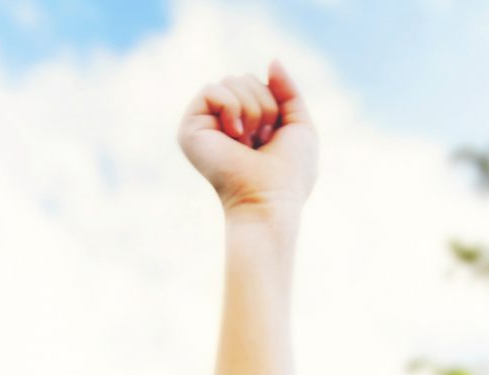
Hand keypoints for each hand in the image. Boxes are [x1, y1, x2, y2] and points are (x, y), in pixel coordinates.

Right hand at [179, 62, 317, 217]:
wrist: (269, 199)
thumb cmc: (289, 173)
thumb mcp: (299, 125)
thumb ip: (288, 91)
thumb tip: (272, 60)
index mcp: (244, 122)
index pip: (256, 83)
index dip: (273, 103)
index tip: (273, 137)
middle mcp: (222, 122)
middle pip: (243, 78)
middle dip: (263, 105)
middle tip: (261, 141)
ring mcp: (205, 125)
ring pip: (230, 81)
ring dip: (251, 110)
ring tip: (249, 142)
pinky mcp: (190, 128)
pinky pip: (212, 89)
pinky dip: (231, 108)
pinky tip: (235, 135)